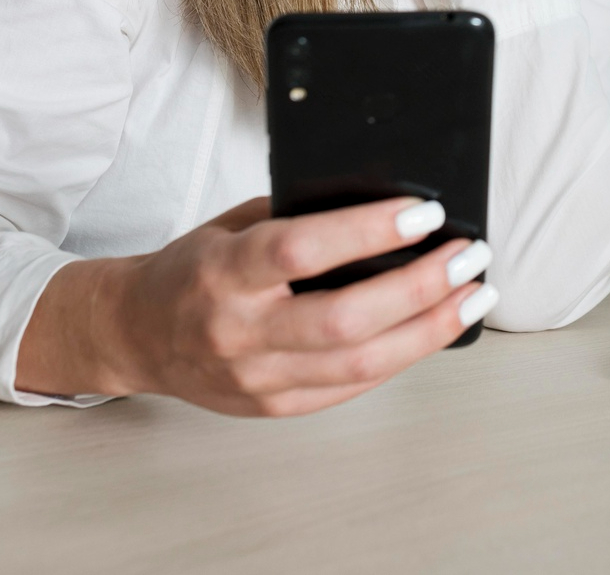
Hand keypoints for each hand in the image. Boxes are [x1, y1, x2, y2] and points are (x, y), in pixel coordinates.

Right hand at [16, 196, 496, 416]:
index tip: (425, 212)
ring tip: (474, 293)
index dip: (367, 232)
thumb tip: (389, 202)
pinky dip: (402, 355)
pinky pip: (353, 388)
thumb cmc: (196, 267)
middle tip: (470, 255)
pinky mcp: (274, 408)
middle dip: (421, 287)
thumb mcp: (235, 226)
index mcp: (222, 273)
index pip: (300, 250)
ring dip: (431, 328)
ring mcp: (256, 379)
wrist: (135, 333)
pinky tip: (435, 327)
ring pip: (361, 365)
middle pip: (345, 320)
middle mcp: (237, 332)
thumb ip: (298, 216)